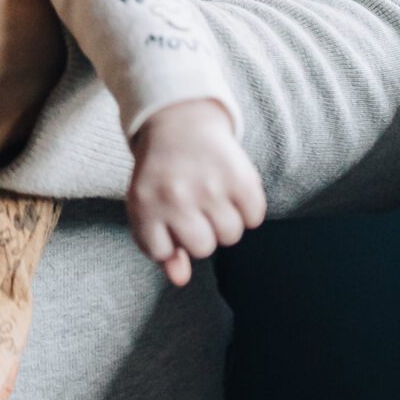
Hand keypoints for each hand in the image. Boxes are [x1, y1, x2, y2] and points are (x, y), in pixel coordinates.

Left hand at [127, 99, 266, 285]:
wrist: (179, 119)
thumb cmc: (161, 173)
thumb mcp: (146, 204)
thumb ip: (159, 246)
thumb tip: (180, 279)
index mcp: (145, 203)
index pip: (162, 252)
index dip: (168, 239)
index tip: (168, 218)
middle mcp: (175, 196)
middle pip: (203, 248)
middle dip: (201, 232)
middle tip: (195, 207)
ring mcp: (209, 185)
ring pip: (231, 235)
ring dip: (226, 221)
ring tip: (213, 196)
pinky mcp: (239, 175)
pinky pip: (254, 217)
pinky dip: (248, 208)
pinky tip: (232, 189)